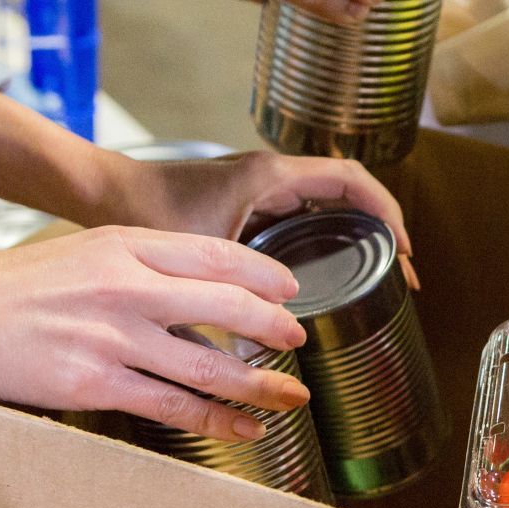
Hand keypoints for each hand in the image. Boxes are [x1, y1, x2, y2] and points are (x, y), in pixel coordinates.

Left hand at [0, 96, 410, 260]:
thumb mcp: (194, 255)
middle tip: (404, 274)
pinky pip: (306, 214)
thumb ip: (230, 290)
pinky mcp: (249, 203)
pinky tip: (334, 273)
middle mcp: (271, 175)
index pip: (351, 181)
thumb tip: (271, 332)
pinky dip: (331, 237)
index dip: (388, 213)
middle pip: (350, 193)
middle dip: (385, 229)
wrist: (102, 192)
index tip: (406, 250)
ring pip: (329, 204)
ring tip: (380, 276)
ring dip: (360, 233)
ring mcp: (262, 188)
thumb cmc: (142, 212)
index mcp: (269, 176)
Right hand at [0, 229, 313, 453]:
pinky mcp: (96, 384)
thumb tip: (194, 285)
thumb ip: (136, 262)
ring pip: (208, 365)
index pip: (213, 255)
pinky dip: (217, 420)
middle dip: (273, 326)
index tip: (289, 292)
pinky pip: (173, 406)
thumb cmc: (10, 288)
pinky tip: (244, 429)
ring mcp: (113, 337)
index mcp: (122, 244)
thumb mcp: (79, 252)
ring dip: (259, 384)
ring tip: (292, 395)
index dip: (262, 276)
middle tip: (300, 340)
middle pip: (225, 305)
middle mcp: (124, 286)